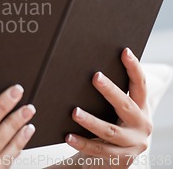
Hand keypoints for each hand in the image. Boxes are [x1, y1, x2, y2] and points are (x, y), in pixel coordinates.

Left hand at [66, 48, 151, 168]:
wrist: (114, 161)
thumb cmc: (110, 126)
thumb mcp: (115, 111)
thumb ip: (109, 94)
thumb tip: (85, 66)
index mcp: (141, 108)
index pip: (140, 85)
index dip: (134, 68)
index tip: (125, 51)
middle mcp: (141, 125)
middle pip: (125, 105)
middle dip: (110, 90)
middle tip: (95, 76)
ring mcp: (131, 144)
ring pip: (109, 130)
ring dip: (90, 120)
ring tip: (74, 112)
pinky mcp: (119, 159)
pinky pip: (98, 150)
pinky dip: (82, 142)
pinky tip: (67, 136)